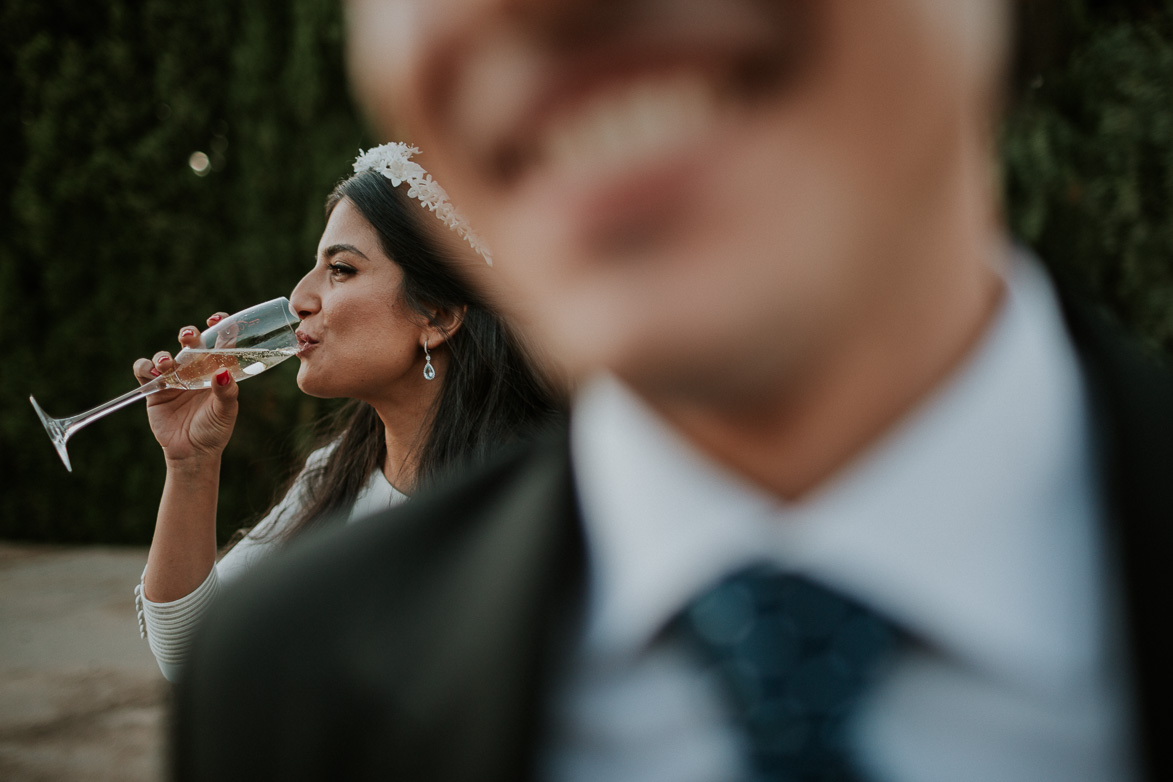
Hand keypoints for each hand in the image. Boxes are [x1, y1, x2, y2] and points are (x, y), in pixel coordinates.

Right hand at [133, 312, 237, 463]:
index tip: (217, 319)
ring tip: (167, 365)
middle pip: (191, 342)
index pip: (220, 341)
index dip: (220, 325)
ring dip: (164, 355)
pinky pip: (144, 369)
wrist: (192, 452)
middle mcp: (195, 369)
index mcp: (217, 369)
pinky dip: (145, 366)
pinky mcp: (155, 388)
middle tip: (188, 335)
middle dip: (188, 333)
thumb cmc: (214, 430)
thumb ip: (226, 391)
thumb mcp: (226, 411)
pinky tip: (153, 374)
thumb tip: (223, 372)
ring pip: (166, 354)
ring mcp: (174, 377)